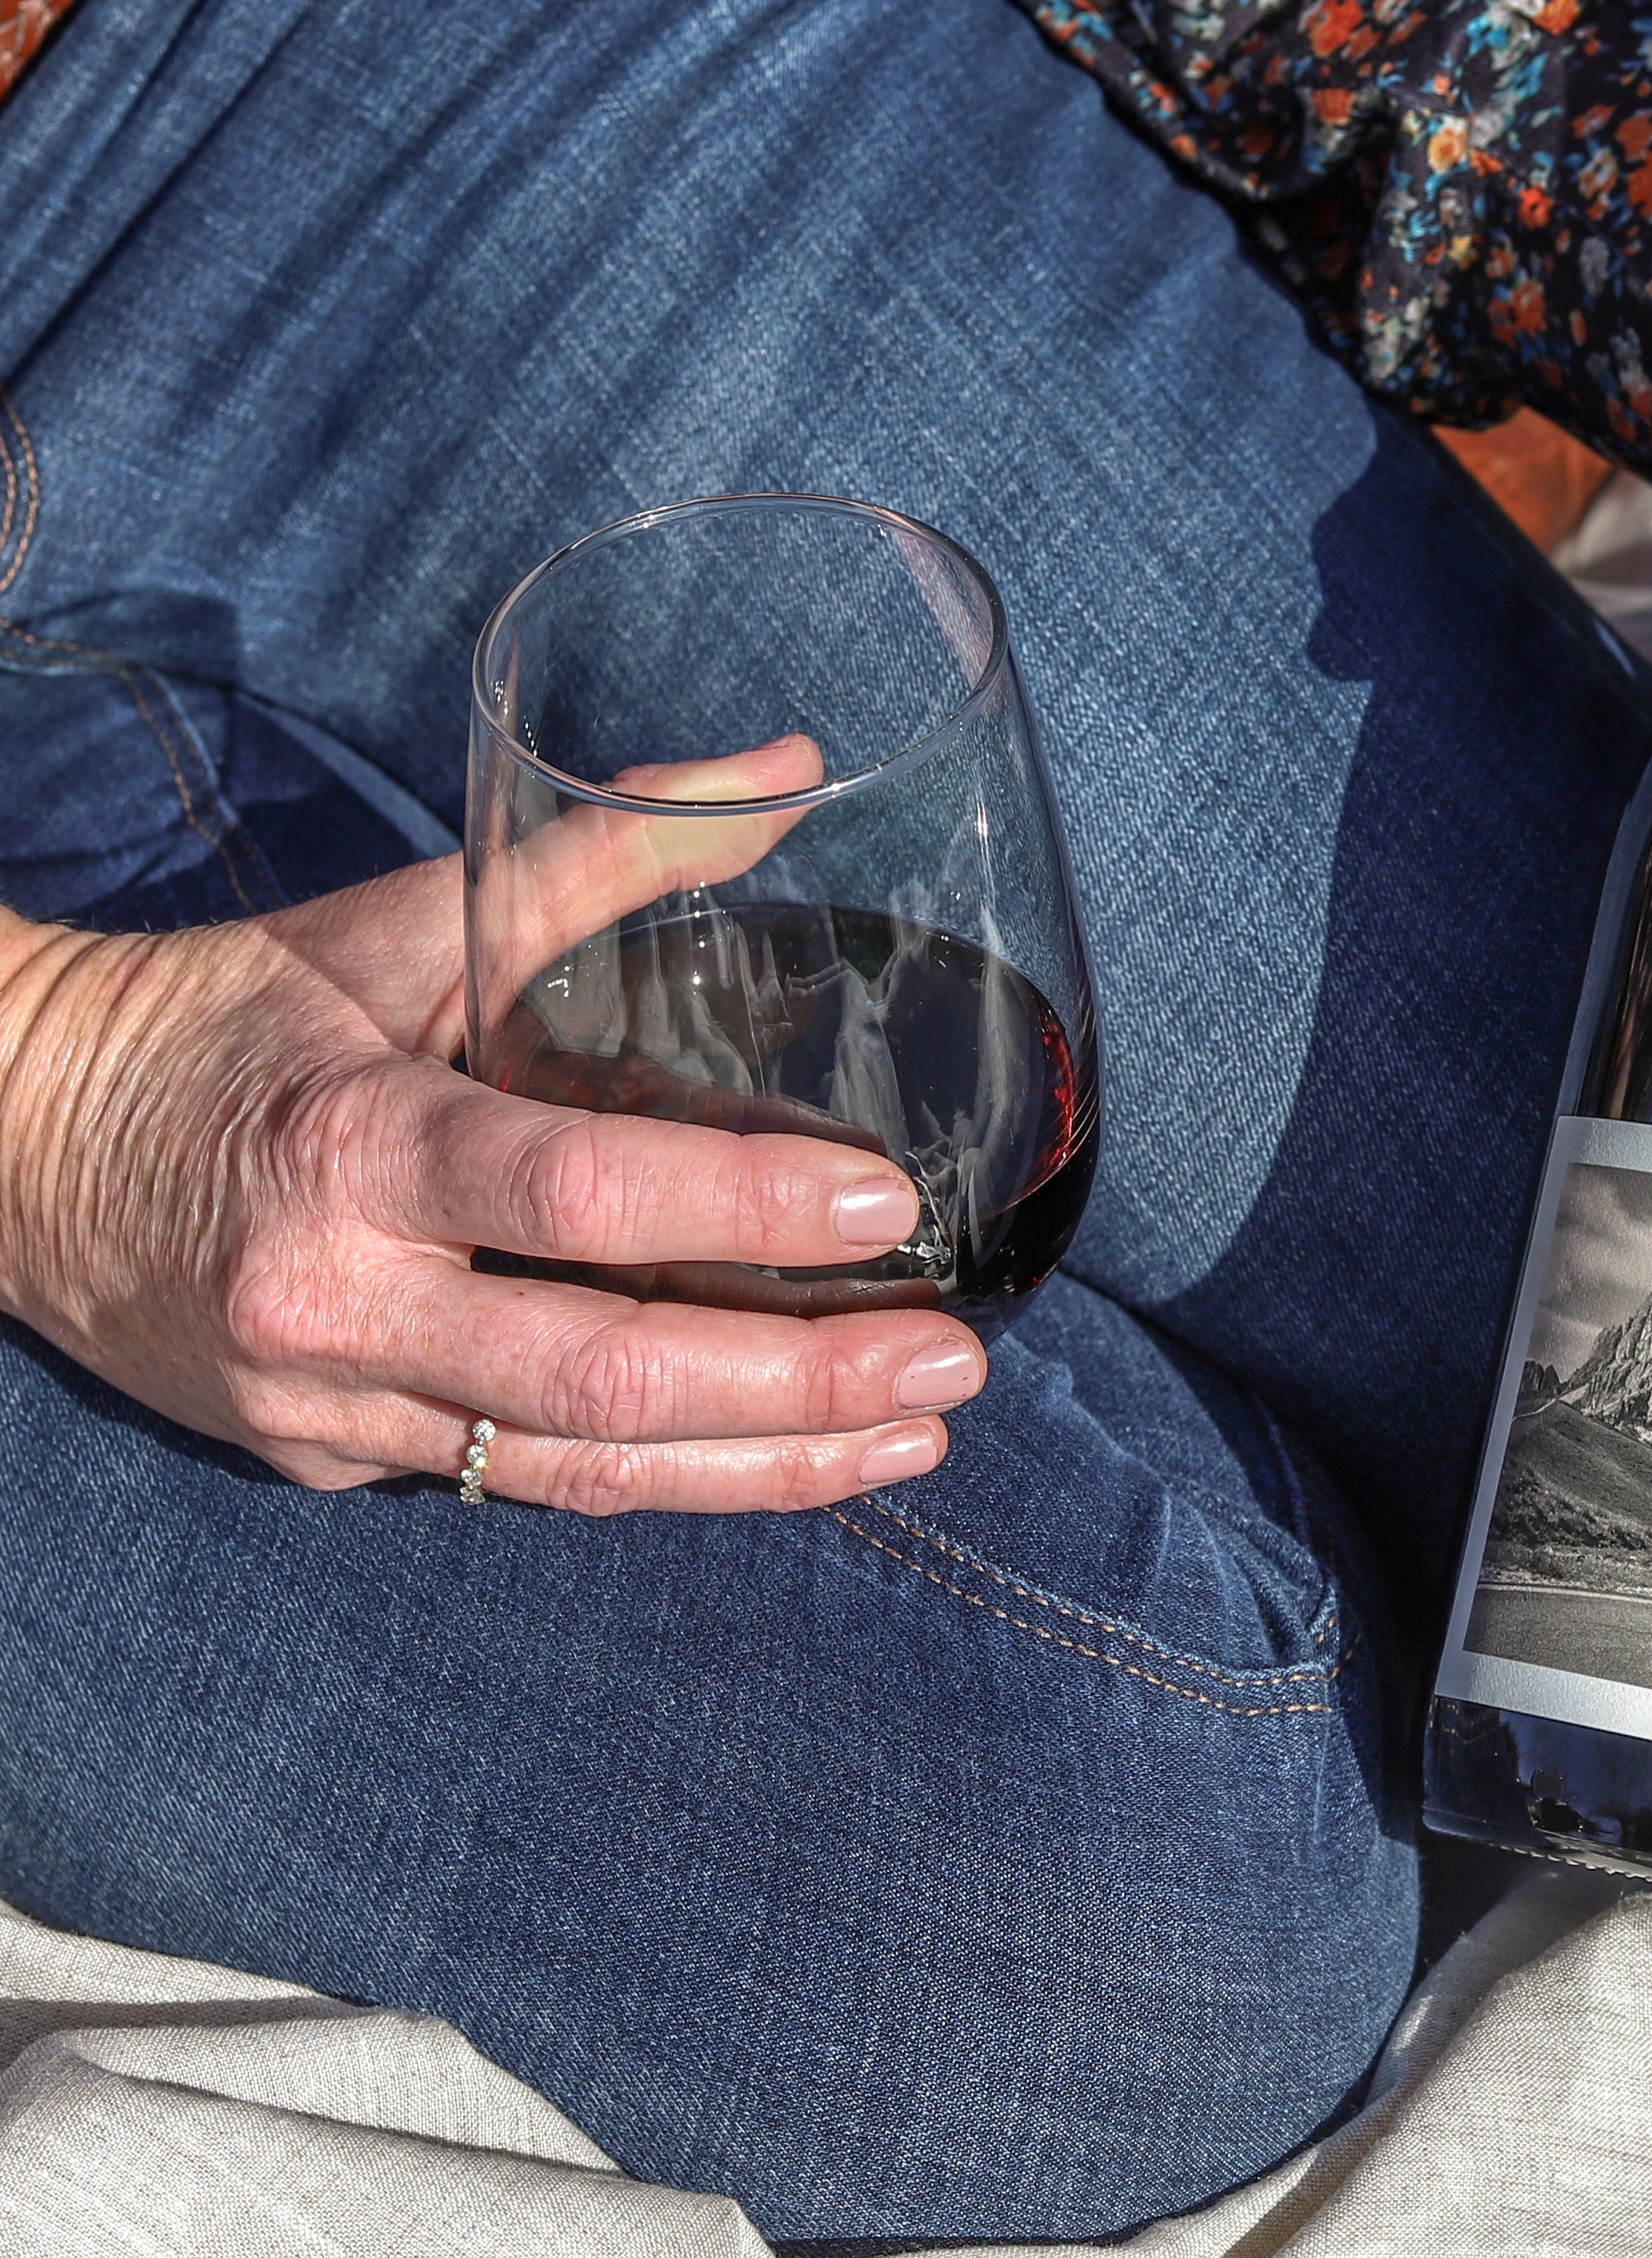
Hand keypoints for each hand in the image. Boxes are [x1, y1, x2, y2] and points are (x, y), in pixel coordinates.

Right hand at [0, 843, 984, 1513]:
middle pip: (606, 1381)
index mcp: (348, 1144)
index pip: (577, 1191)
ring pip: (580, 1474)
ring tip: (914, 1441)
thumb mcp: (395, 923)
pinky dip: (671, 1478)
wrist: (5, 1147)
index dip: (743, 1205)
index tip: (888, 1206)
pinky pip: (524, 1483)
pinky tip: (790, 1460)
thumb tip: (790, 774)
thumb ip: (601, 859)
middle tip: (952, 1365)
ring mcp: (327, 1409)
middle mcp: (334, 1306)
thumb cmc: (224, 1018)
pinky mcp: (333, 1464)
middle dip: (801, 1386)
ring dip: (769, 1468)